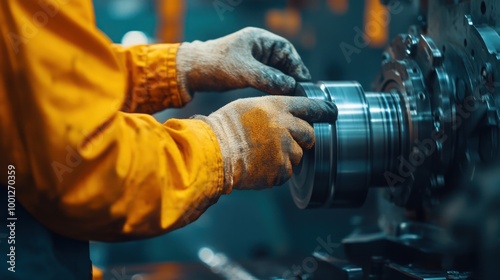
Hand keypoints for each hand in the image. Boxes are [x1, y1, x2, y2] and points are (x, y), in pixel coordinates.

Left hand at [176, 27, 310, 95]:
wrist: (192, 71)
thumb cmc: (215, 64)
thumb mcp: (244, 71)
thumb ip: (268, 78)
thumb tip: (290, 86)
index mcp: (260, 39)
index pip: (286, 51)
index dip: (297, 66)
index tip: (303, 82)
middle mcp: (259, 48)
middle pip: (284, 62)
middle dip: (292, 77)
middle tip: (300, 93)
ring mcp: (254, 59)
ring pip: (276, 72)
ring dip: (283, 84)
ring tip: (291, 98)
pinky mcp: (248, 71)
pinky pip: (267, 79)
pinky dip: (274, 87)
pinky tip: (277, 98)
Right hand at [194, 96, 336, 190]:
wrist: (213, 152)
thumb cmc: (225, 127)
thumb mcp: (248, 106)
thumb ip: (272, 110)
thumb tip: (287, 117)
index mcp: (278, 107)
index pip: (310, 106)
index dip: (324, 110)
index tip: (333, 112)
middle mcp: (286, 127)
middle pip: (309, 134)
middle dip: (302, 138)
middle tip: (284, 140)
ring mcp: (284, 150)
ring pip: (298, 155)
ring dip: (287, 156)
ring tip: (263, 154)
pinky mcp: (280, 171)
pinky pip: (286, 172)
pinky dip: (277, 171)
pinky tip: (260, 165)